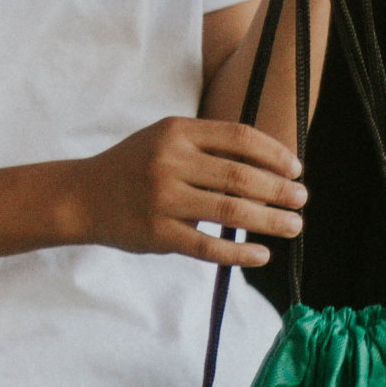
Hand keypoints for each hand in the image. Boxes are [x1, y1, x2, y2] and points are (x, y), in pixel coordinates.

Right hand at [73, 117, 305, 266]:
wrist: (83, 196)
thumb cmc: (134, 167)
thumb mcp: (164, 140)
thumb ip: (208, 147)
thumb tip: (270, 167)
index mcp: (176, 132)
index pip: (238, 137)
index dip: (274, 153)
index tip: (296, 169)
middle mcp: (169, 161)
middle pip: (240, 175)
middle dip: (279, 189)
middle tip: (302, 200)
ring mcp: (163, 198)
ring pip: (230, 211)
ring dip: (270, 220)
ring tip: (293, 226)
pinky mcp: (158, 233)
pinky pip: (208, 246)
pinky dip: (240, 252)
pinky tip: (261, 254)